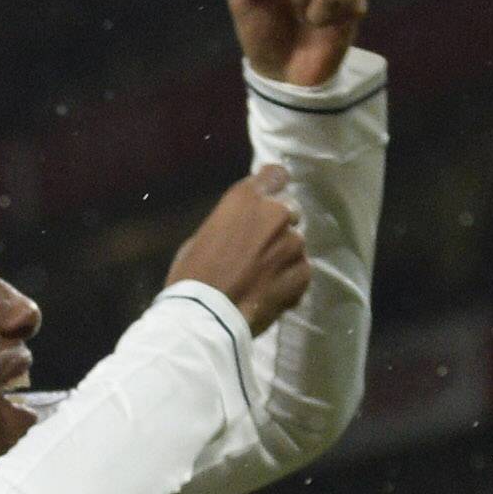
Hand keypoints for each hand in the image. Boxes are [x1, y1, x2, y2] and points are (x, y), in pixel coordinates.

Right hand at [165, 166, 308, 335]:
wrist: (205, 318)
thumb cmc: (191, 277)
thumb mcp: (202, 236)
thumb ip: (230, 223)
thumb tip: (240, 229)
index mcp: (246, 198)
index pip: (276, 175)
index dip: (273, 188)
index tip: (268, 201)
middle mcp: (275, 213)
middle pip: (289, 211)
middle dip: (279, 226)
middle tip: (262, 249)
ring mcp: (292, 244)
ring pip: (296, 244)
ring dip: (285, 257)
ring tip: (264, 279)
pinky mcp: (301, 274)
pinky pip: (302, 272)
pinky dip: (291, 282)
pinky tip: (272, 294)